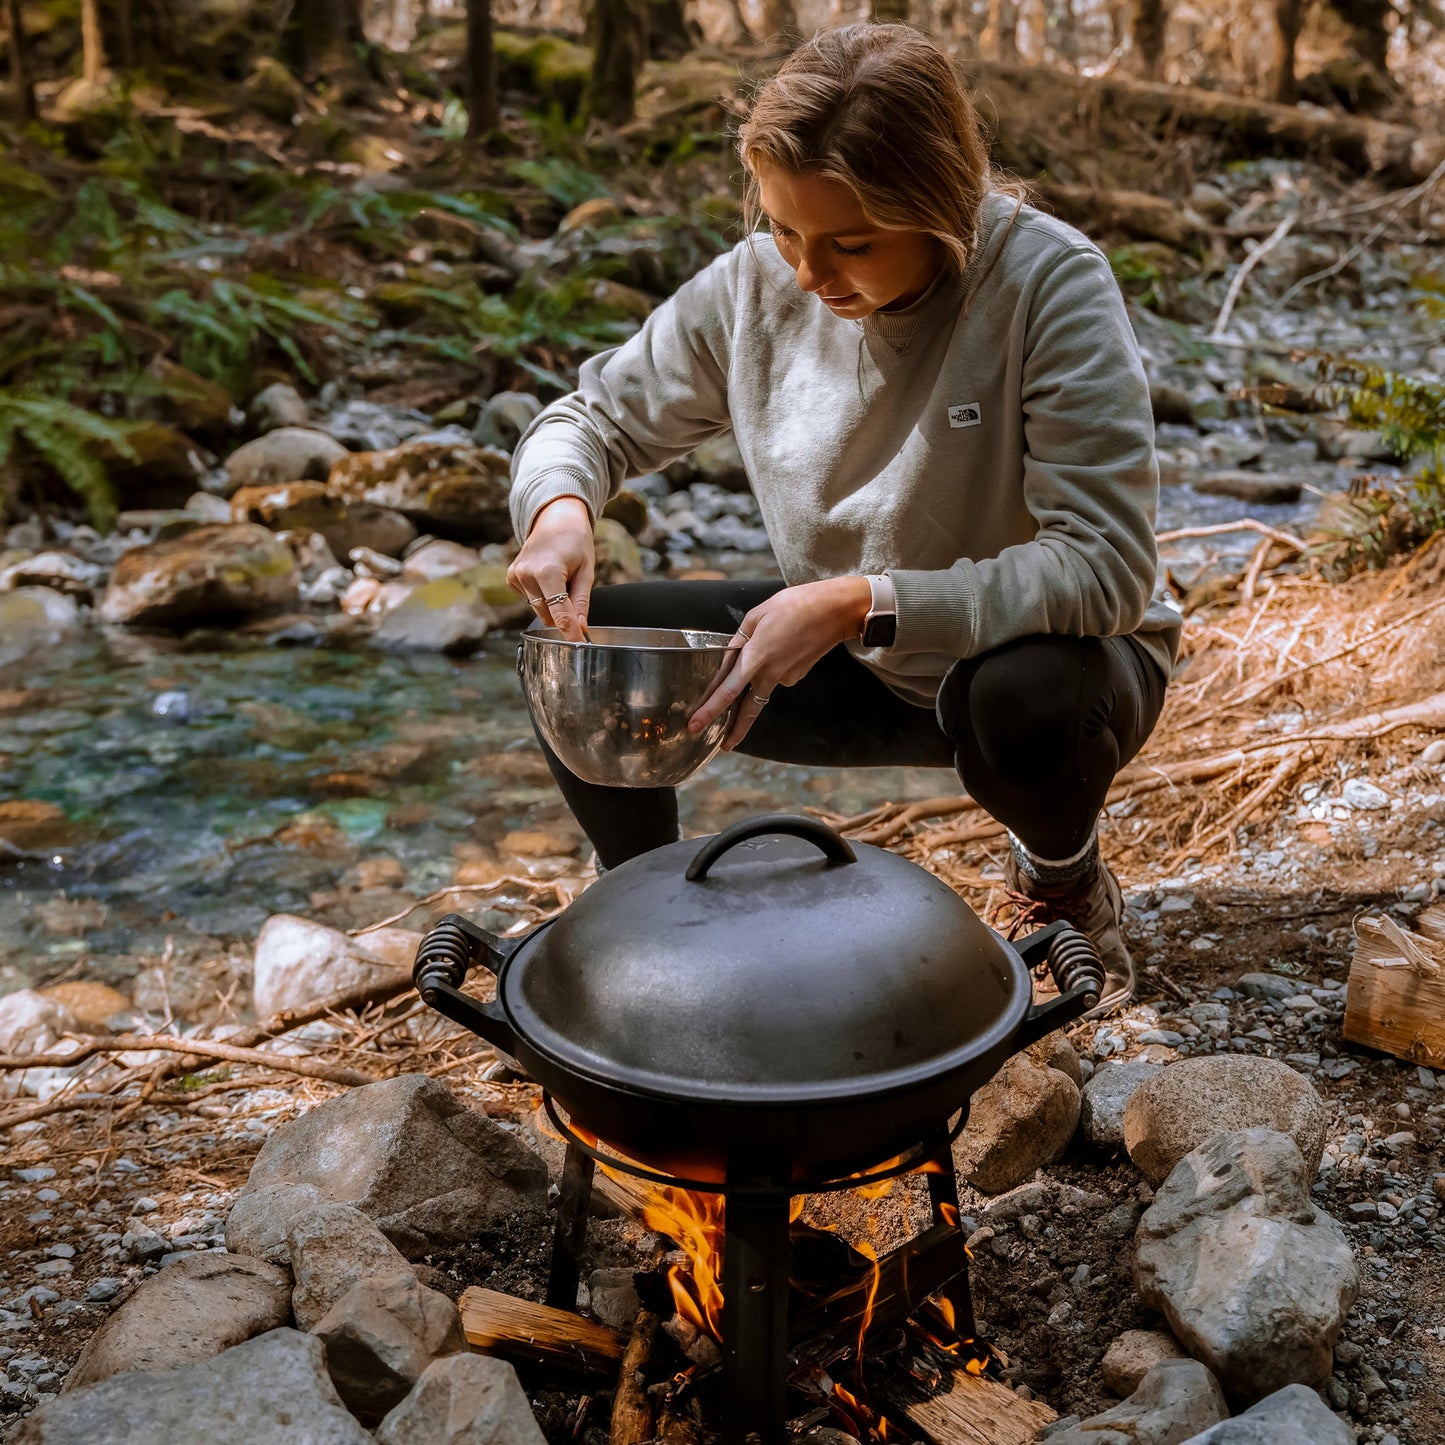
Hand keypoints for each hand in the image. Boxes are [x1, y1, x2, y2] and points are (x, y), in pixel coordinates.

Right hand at [506, 497, 594, 640]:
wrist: (554, 518)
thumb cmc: (575, 541)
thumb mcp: (586, 571)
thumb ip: (581, 602)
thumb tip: (580, 628)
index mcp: (547, 571)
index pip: (559, 613)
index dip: (571, 632)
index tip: (579, 645)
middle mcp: (526, 574)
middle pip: (548, 615)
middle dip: (563, 614)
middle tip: (575, 595)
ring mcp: (515, 576)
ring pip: (538, 610)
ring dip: (552, 604)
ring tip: (561, 579)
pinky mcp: (510, 578)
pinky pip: (530, 600)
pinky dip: (542, 596)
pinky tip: (547, 577)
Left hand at [689, 576, 871, 750]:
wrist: (836, 611)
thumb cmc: (797, 605)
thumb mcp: (758, 615)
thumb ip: (740, 639)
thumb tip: (730, 656)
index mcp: (756, 657)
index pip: (728, 691)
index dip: (710, 710)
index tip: (695, 725)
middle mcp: (771, 673)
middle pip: (748, 710)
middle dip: (734, 730)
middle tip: (723, 746)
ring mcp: (786, 677)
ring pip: (761, 689)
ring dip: (754, 686)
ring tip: (766, 655)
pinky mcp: (797, 676)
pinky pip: (776, 676)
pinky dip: (771, 668)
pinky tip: (781, 646)